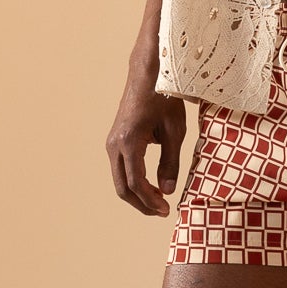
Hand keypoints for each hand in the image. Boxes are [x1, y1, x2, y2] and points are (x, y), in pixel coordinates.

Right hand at [106, 73, 187, 215]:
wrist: (147, 75)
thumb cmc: (164, 99)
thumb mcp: (174, 131)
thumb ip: (170, 162)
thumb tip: (166, 191)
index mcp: (129, 142)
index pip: (137, 183)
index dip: (151, 201)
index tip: (167, 210)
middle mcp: (115, 145)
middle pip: (123, 188)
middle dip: (142, 204)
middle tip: (162, 211)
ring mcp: (112, 144)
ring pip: (120, 180)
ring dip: (138, 195)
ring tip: (159, 201)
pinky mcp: (115, 142)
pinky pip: (121, 169)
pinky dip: (134, 182)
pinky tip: (152, 186)